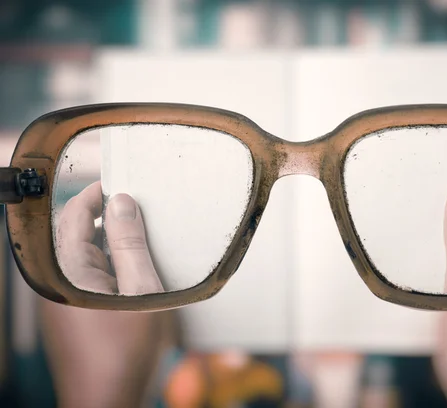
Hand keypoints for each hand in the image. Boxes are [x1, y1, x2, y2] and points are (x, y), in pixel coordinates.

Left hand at [40, 182, 173, 407]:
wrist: (108, 401)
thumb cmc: (128, 351)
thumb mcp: (142, 291)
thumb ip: (130, 244)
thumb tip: (121, 202)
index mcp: (69, 271)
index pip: (73, 215)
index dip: (96, 194)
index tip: (123, 184)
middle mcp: (58, 280)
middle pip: (79, 234)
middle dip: (109, 220)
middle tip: (143, 213)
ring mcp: (63, 298)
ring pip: (86, 256)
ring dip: (113, 245)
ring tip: (146, 243)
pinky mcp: (72, 312)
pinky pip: (89, 277)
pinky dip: (111, 267)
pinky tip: (137, 274)